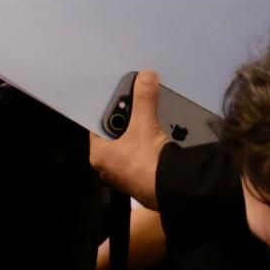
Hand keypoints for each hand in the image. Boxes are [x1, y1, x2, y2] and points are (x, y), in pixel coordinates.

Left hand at [88, 70, 172, 208]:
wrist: (172, 191)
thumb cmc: (148, 165)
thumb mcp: (144, 125)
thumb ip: (144, 99)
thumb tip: (145, 78)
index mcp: (99, 154)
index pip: (97, 125)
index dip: (108, 110)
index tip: (118, 98)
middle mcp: (107, 166)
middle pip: (114, 134)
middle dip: (126, 120)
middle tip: (136, 106)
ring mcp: (124, 174)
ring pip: (128, 145)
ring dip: (138, 133)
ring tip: (148, 121)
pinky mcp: (140, 179)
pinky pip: (140, 156)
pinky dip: (147, 146)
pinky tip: (157, 140)